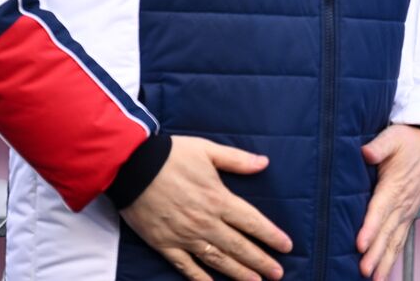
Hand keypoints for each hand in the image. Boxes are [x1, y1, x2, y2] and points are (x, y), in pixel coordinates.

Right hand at [119, 136, 291, 280]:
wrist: (132, 167)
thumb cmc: (172, 156)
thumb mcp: (209, 151)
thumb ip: (238, 160)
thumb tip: (264, 163)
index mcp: (219, 199)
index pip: (252, 222)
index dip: (271, 235)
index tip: (286, 247)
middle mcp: (205, 222)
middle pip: (239, 246)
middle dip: (260, 261)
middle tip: (278, 273)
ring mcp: (184, 236)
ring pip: (217, 259)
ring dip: (237, 272)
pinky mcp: (164, 244)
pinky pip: (185, 266)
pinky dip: (199, 278)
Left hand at [356, 125, 419, 278]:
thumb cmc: (411, 142)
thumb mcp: (394, 137)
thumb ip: (380, 146)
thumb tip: (365, 152)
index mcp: (394, 185)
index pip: (380, 208)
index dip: (370, 227)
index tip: (360, 243)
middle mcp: (402, 203)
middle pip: (387, 231)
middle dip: (376, 253)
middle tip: (364, 270)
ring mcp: (407, 212)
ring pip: (395, 241)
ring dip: (385, 261)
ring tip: (374, 279)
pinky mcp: (408, 217)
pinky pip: (400, 241)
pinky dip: (393, 258)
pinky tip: (383, 273)